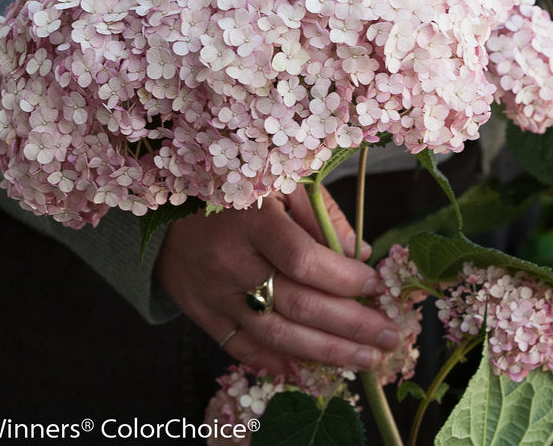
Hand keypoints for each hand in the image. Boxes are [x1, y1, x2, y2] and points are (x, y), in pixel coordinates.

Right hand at [154, 183, 399, 374]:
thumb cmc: (233, 190)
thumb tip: (360, 254)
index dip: (344, 278)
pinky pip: (242, 347)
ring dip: (327, 353)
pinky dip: (277, 362)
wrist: (164, 209)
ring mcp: (214, 294)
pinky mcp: (202, 313)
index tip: (377, 286)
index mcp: (252, 221)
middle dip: (351, 325)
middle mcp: (231, 262)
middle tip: (389, 336)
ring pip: (276, 334)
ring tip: (366, 359)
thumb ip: (321, 214)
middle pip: (298, 304)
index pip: (304, 260)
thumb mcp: (278, 182)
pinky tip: (310, 370)